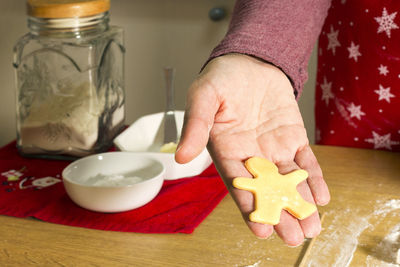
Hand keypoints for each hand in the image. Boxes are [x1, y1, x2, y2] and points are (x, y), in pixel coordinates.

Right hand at [175, 54, 329, 245]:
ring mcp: (272, 148)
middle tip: (293, 238)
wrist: (249, 62)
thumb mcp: (203, 97)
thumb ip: (195, 126)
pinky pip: (304, 161)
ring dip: (299, 202)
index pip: (237, 183)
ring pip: (287, 180)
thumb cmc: (221, 78)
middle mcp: (249, 155)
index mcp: (225, 150)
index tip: (260, 228)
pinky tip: (321, 196)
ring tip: (311, 226)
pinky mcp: (292, 137)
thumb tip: (180, 157)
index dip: (248, 205)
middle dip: (279, 213)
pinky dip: (313, 178)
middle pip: (265, 189)